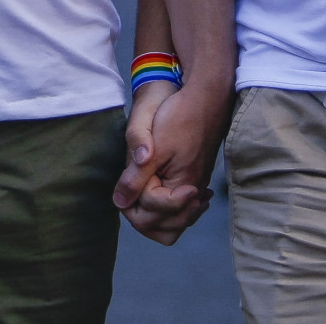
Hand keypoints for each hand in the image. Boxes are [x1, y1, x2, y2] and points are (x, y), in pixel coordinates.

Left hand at [113, 80, 226, 244]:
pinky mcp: (196, 180)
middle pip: (163, 229)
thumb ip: (136, 178)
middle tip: (131, 189)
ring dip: (155, 216)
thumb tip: (120, 203)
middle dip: (142, 215)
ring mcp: (197, 188)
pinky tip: (157, 189)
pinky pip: (182, 209)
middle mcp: (193, 194)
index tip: (131, 176)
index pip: (150, 215)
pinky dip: (167, 207)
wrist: (206, 97)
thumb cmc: (180, 116)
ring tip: (142, 195)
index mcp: (182, 188)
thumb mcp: (153, 146)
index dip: (133, 200)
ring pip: (174, 223)